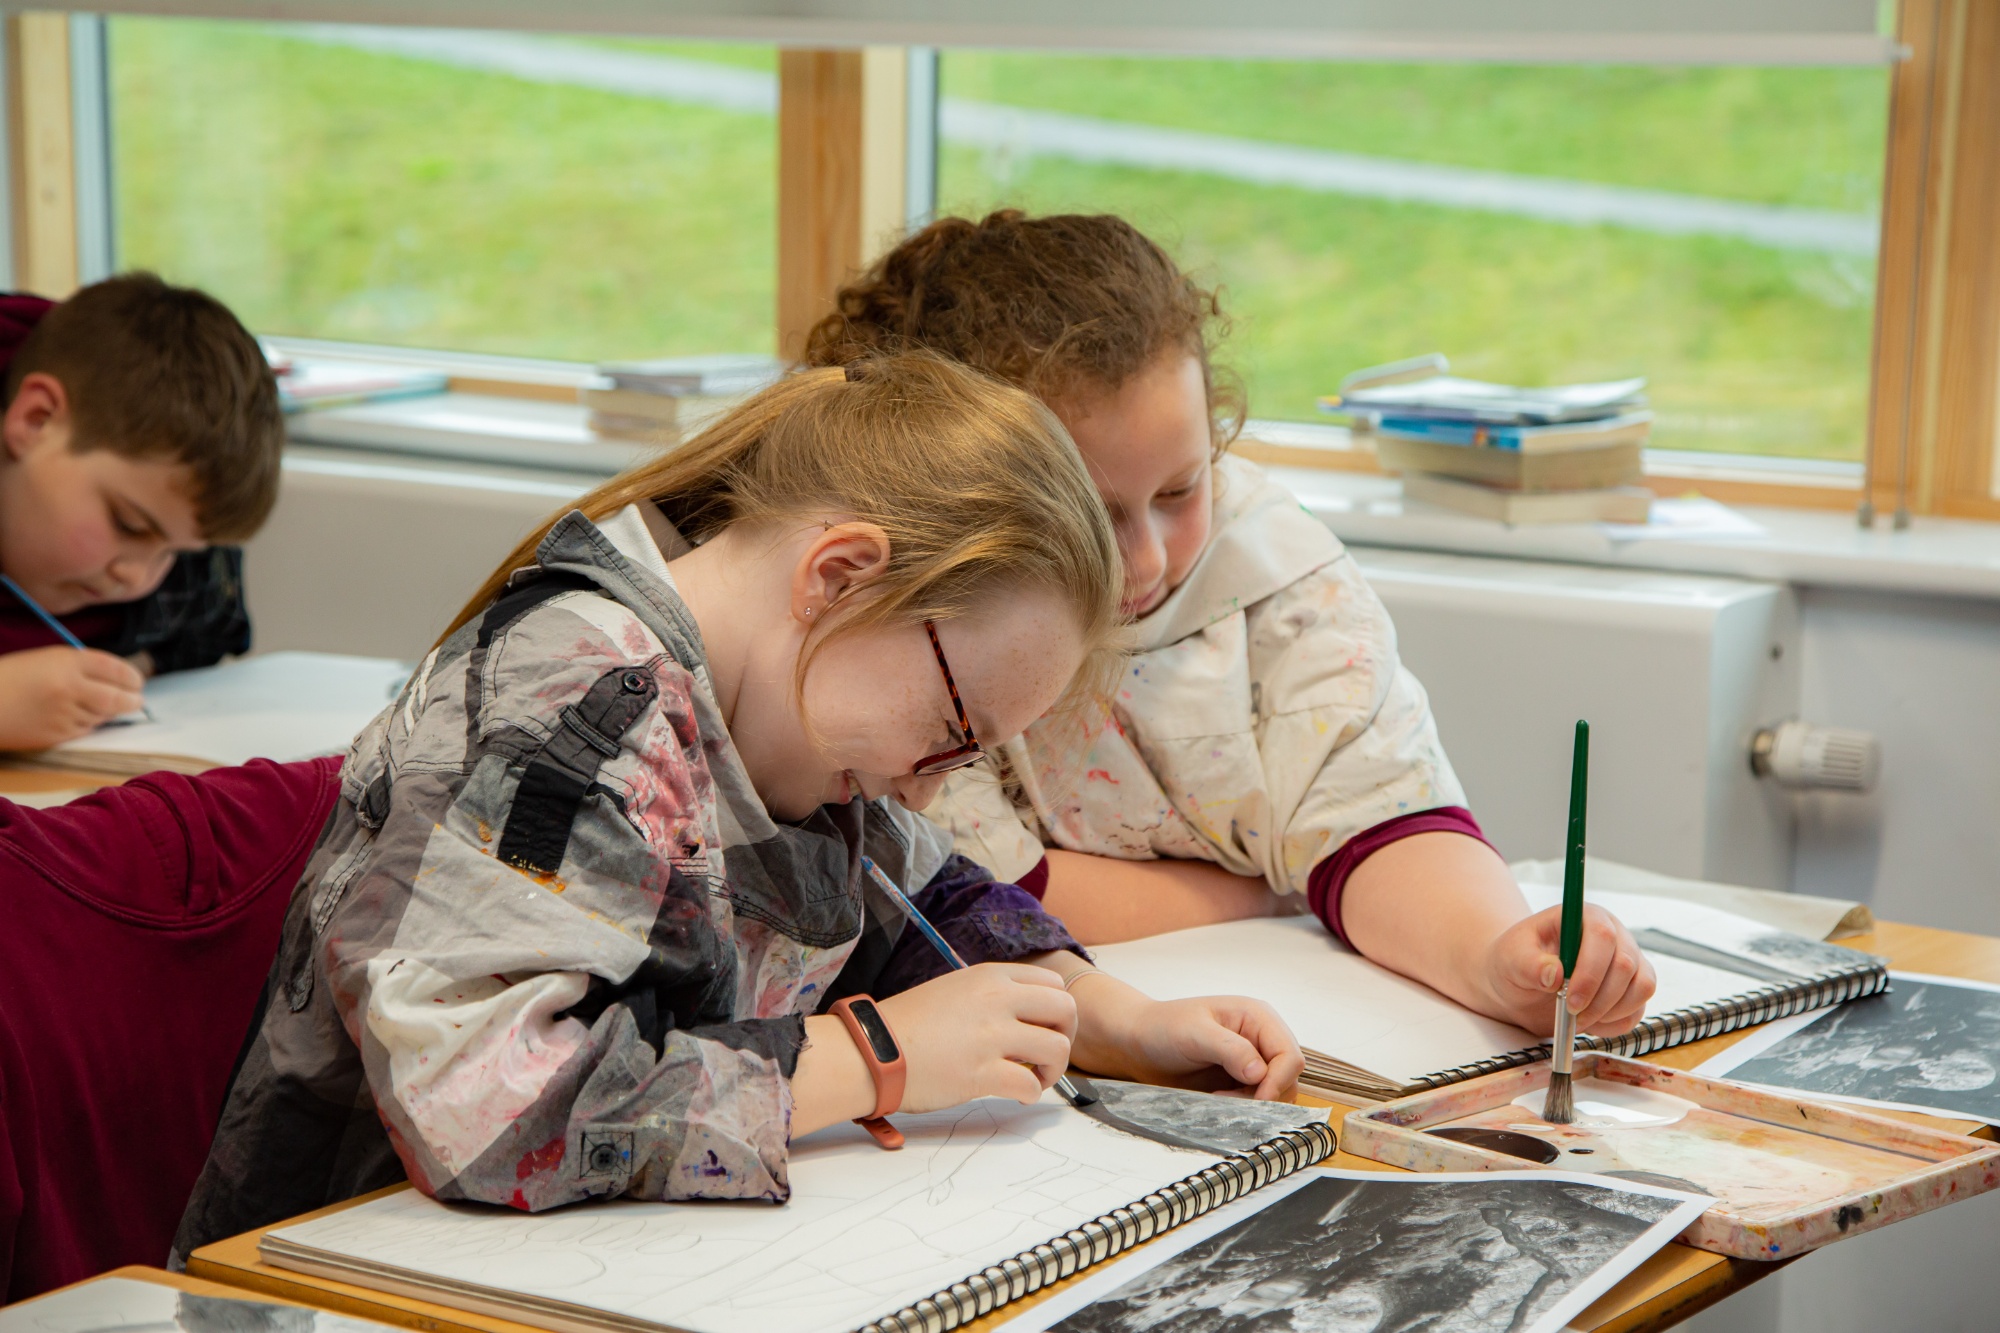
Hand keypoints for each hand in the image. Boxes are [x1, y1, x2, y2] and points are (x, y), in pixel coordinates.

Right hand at [0, 646, 144, 748]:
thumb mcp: (44, 660)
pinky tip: (79, 717)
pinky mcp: (56, 734)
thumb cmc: (9, 677)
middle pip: (116, 697)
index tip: (137, 681)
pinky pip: (84, 729)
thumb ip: (78, 667)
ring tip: (101, 706)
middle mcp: (70, 686)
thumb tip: (114, 680)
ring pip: (102, 716)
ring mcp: (64, 712)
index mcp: (66, 661)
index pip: (113, 668)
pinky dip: (88, 724)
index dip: (130, 676)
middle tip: (138, 701)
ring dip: (107, 713)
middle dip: (133, 700)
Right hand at [877, 963, 1077, 1110]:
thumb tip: (1025, 1018)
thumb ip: (992, 996)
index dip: (1057, 1012)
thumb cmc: (908, 1025)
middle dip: (1066, 1037)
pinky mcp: (982, 1073)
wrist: (872, 1050)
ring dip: (1053, 1070)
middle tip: (1047, 1056)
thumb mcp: (955, 990)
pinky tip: (1015, 1095)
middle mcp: (996, 1000)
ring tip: (1034, 1078)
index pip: (1054, 985)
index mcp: (991, 977)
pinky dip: (1031, 1094)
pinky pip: (1030, 1085)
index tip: (1044, 1030)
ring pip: (1057, 1049)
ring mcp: (991, 1036)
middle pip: (1066, 1011)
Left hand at [1069, 975, 1302, 1100]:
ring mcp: (1252, 1060)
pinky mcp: (1240, 1079)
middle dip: (1264, 1094)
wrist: (1139, 1042)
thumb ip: (1230, 1050)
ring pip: (1276, 1092)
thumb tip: (1261, 1073)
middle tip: (1227, 1101)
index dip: (1278, 1081)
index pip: (1289, 1055)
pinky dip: (1242, 1107)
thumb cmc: (1164, 1027)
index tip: (1256, 1099)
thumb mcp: (1195, 1032)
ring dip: (1252, 1103)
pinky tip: (1217, 1101)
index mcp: (1257, 1017)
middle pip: (1288, 1077)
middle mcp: (1261, 1038)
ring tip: (1217, 1099)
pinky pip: (1256, 1100)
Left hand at [1482, 903, 1656, 1036]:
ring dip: (1609, 1012)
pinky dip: (1615, 1024)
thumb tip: (1554, 974)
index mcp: (1584, 917)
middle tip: (1570, 1014)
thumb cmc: (1517, 962)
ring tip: (1577, 1019)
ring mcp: (1629, 961)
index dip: (1590, 970)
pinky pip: (1638, 1010)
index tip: (1570, 999)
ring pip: (1641, 987)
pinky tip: (1590, 1022)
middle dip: (1598, 998)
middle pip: (1625, 964)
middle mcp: (1614, 934)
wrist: (1522, 984)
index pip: (1602, 935)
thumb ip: (1529, 964)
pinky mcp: (1633, 988)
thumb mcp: (1511, 959)